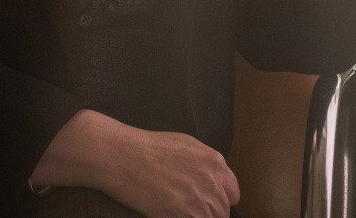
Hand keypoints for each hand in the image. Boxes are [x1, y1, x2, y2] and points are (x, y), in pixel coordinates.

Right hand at [101, 129, 239, 217]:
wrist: (122, 155)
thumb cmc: (147, 148)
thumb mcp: (185, 145)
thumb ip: (205, 163)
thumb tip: (214, 180)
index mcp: (214, 162)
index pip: (233, 193)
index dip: (219, 197)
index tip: (208, 201)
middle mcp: (212, 181)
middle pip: (223, 210)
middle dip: (208, 210)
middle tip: (188, 206)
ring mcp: (199, 200)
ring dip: (197, 216)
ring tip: (179, 209)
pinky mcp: (184, 214)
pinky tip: (172, 212)